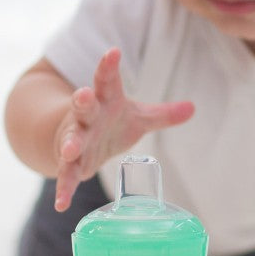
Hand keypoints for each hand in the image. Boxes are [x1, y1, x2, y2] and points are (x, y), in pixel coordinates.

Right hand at [53, 48, 193, 210]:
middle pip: (83, 106)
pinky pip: (66, 175)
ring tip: (70, 150)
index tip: (113, 52)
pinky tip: (61, 203)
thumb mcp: (138, 117)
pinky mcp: (71, 163)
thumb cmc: (109, 123)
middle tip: (82, 95)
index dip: (108, 65)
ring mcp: (76, 139)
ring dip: (70, 144)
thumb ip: (163, 114)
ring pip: (71, 139)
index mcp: (105, 100)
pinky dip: (63, 188)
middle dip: (82, 100)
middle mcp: (87, 117)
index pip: (107, 79)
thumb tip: (193, 107)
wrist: (72, 139)